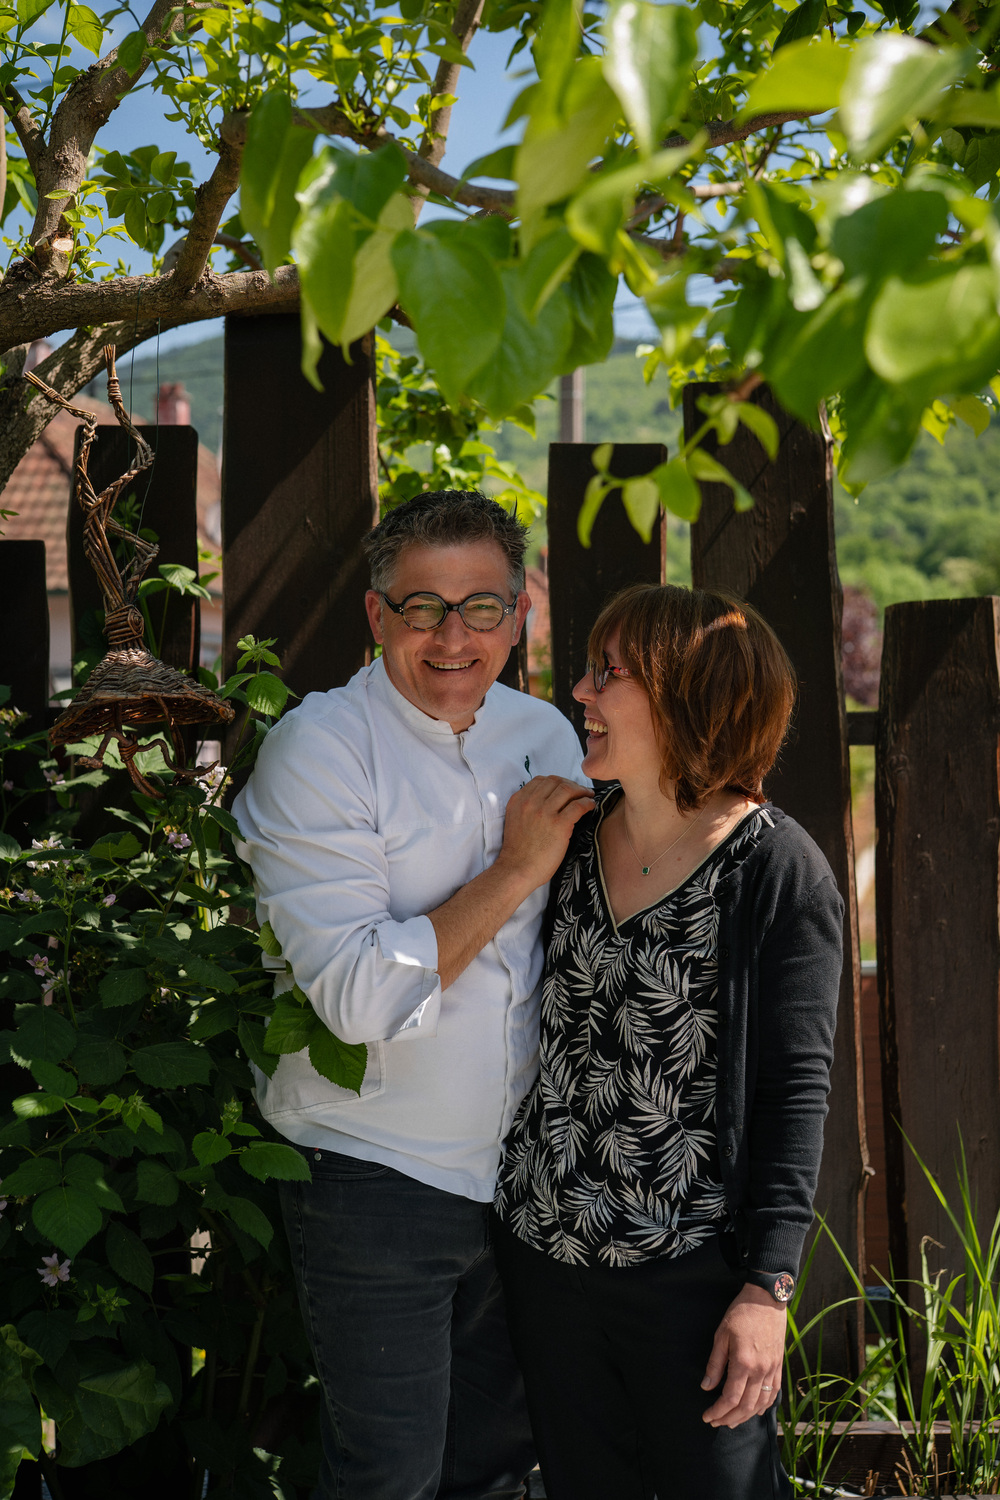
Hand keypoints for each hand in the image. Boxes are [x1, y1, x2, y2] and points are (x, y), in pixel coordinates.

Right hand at [497, 776, 594, 891]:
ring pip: (568, 789)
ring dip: (582, 791)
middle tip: (580, 791)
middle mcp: (531, 802)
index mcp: (518, 800)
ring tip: (588, 797)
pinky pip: (578, 805)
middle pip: (556, 781)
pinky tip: (591, 807)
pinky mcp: (559, 824)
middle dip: (571, 784)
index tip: (566, 789)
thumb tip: (548, 801)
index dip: (557, 782)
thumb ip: (527, 807)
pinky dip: (587, 803)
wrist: (517, 869)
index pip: (541, 780)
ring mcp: (545, 812)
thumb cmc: (518, 851)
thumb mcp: (515, 820)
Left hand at [700, 1285, 785, 1428]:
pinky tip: (755, 1410)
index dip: (717, 1411)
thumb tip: (706, 1386)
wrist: (767, 1299)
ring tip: (731, 1421)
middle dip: (729, 1418)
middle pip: (746, 1406)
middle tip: (715, 1422)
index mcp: (743, 1363)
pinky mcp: (779, 1366)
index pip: (730, 1398)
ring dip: (745, 1416)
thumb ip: (715, 1363)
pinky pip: (774, 1393)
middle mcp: (760, 1371)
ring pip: (760, 1404)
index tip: (707, 1416)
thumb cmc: (741, 1313)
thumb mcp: (721, 1334)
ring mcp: (772, 1370)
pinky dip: (764, 1406)